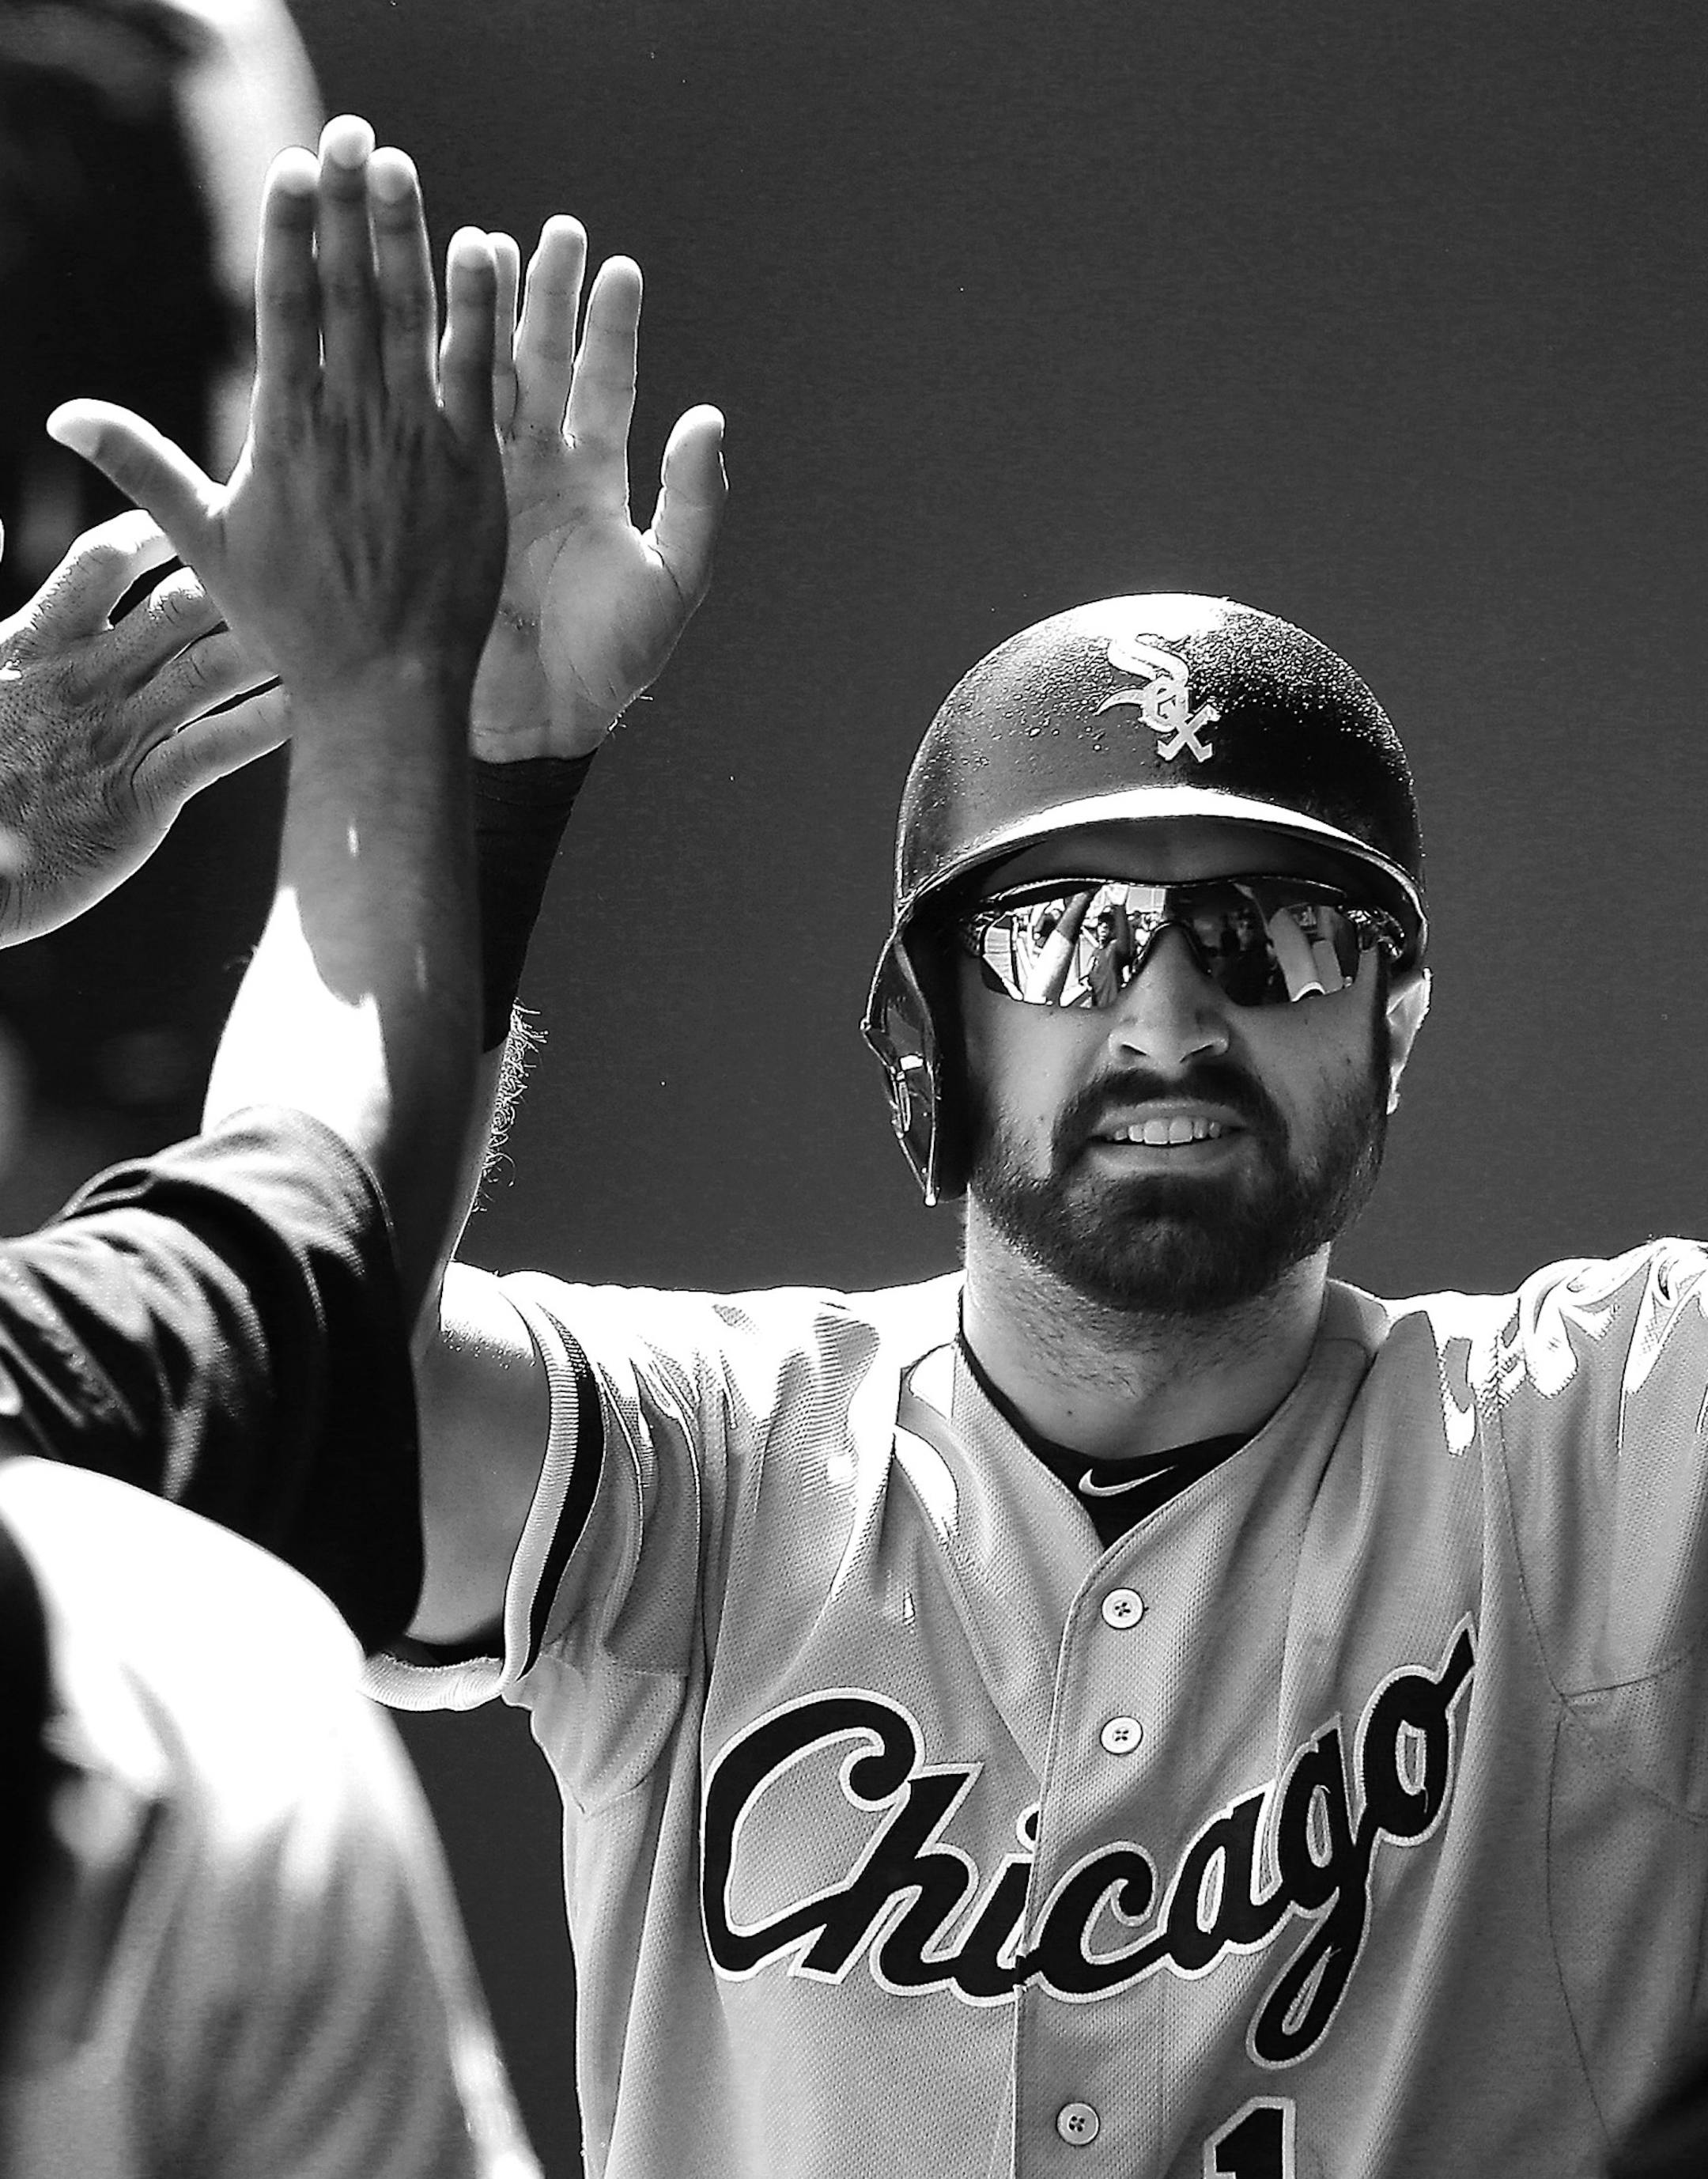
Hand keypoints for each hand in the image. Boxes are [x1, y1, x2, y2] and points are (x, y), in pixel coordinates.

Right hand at [0, 511, 284, 946]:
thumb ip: (20, 618)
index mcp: (34, 641)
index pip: (105, 559)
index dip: (158, 531)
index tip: (208, 514)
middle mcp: (82, 680)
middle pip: (175, 605)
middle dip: (238, 581)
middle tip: (301, 564)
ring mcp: (114, 737)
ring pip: (205, 669)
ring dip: (264, 644)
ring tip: (326, 622)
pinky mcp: (138, 799)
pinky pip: (212, 750)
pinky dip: (263, 726)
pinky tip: (309, 708)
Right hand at [46, 117, 506, 723]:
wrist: (386, 689)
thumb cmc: (295, 624)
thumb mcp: (208, 544)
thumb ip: (142, 467)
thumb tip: (60, 416)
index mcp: (286, 434)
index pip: (286, 309)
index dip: (290, 232)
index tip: (293, 168)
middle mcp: (352, 425)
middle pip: (349, 293)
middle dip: (347, 208)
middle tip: (351, 133)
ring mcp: (416, 443)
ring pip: (411, 318)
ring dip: (405, 237)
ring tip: (397, 166)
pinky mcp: (473, 468)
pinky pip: (477, 374)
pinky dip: (477, 311)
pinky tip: (481, 247)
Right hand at [471, 219, 725, 759]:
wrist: (532, 719)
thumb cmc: (608, 664)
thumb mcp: (671, 583)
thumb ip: (696, 504)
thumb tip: (709, 420)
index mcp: (596, 482)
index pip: (606, 385)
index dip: (610, 328)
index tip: (618, 267)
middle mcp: (542, 469)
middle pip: (544, 363)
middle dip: (547, 298)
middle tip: (553, 231)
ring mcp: (486, 481)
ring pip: (484, 378)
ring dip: (482, 313)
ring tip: (483, 241)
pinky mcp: (440, 500)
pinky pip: (435, 421)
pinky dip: (430, 367)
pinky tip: (421, 312)